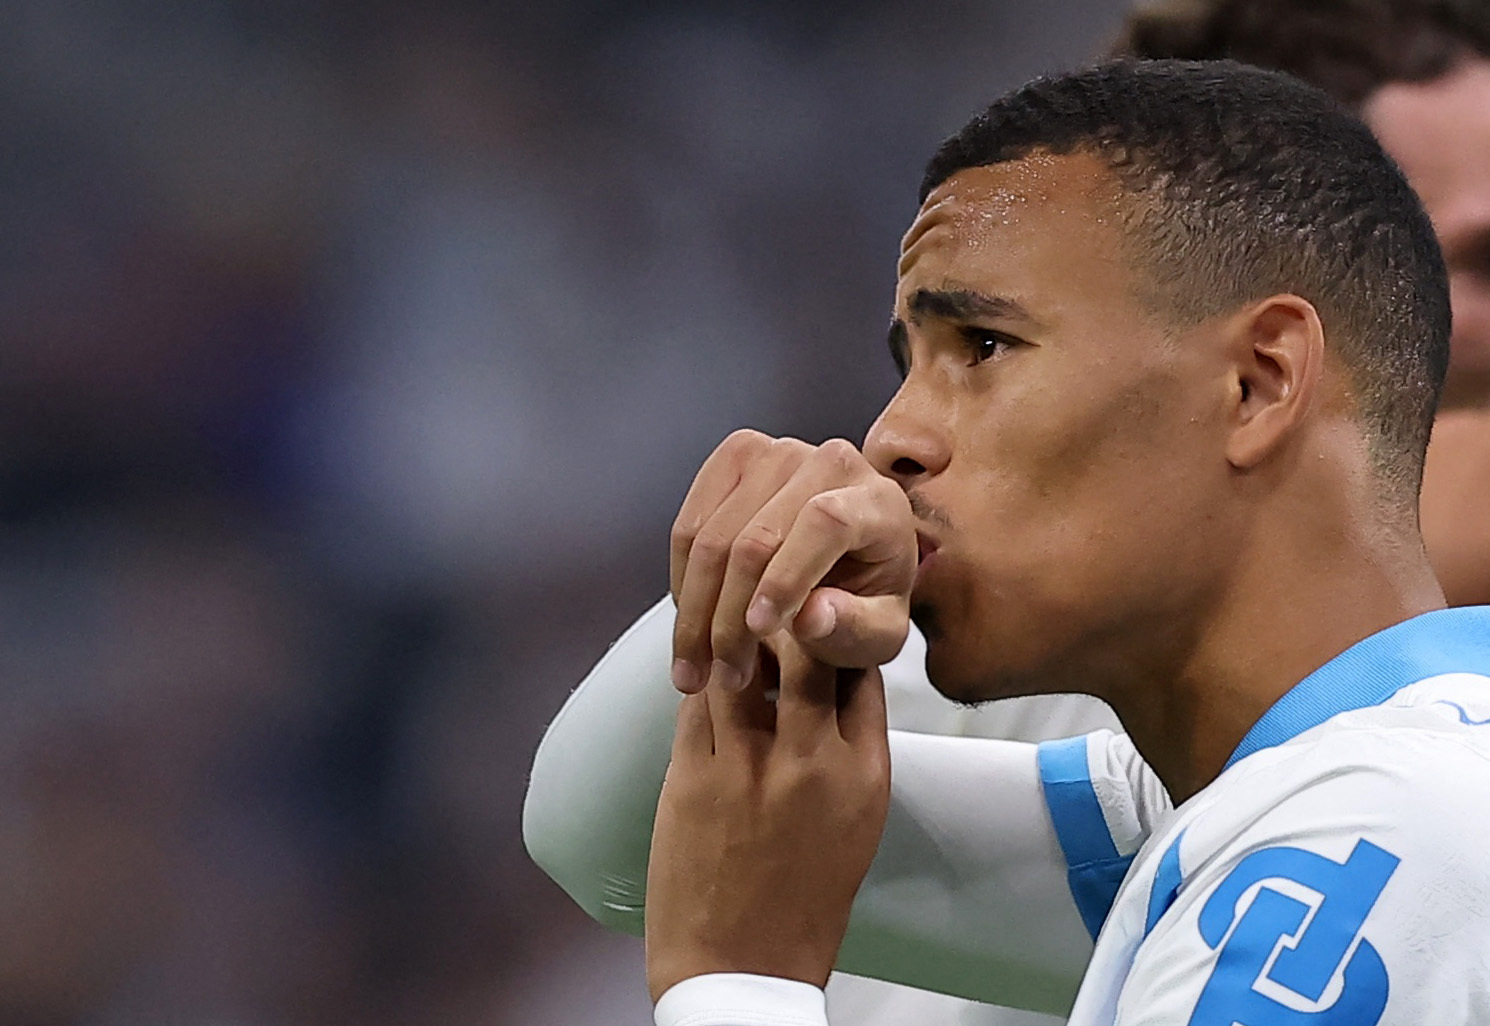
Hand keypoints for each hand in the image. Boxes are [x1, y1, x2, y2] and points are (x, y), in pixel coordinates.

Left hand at [644, 635, 890, 1000]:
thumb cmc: (805, 899)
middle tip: (773, 614)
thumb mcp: (857, 824)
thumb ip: (851, 754)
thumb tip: (835, 691)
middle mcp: (811, 762)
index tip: (823, 628)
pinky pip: (697, 703)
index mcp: (863, 774)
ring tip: (732, 640)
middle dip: (790, 623)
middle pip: (806, 652)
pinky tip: (703, 684)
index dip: (839, 641)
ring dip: (736, 645)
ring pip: (742, 664)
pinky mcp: (693, 778)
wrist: (741, 965)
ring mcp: (748, 767)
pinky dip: (701, 685)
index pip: (862, 673)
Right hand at [670, 429, 915, 693]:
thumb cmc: (869, 595)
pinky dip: (682, 580)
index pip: (825, 523)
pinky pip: (689, 525)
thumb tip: (812, 616)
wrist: (851, 558)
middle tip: (724, 673)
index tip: (759, 629)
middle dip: (728, 618)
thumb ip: (855, 628)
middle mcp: (829, 463)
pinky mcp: (735, 458)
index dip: (786, 577)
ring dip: (696, 610)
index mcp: (877, 501)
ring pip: (713, 536)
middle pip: (757, 537)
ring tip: (698, 664)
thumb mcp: (881, 632)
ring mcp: (777, 454)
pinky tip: (692, 620)